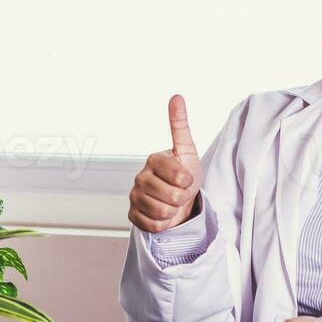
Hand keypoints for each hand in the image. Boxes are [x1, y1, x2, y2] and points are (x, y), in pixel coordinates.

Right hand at [127, 94, 204, 232]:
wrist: (178, 199)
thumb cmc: (184, 174)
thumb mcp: (187, 150)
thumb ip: (180, 125)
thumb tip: (176, 96)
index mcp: (153, 159)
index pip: (180, 178)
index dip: (189, 182)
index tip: (186, 178)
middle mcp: (140, 176)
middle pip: (172, 197)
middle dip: (181, 198)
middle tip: (179, 192)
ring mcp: (134, 196)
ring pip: (162, 212)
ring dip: (172, 211)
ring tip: (170, 202)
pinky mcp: (132, 214)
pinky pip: (152, 225)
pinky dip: (162, 224)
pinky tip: (161, 214)